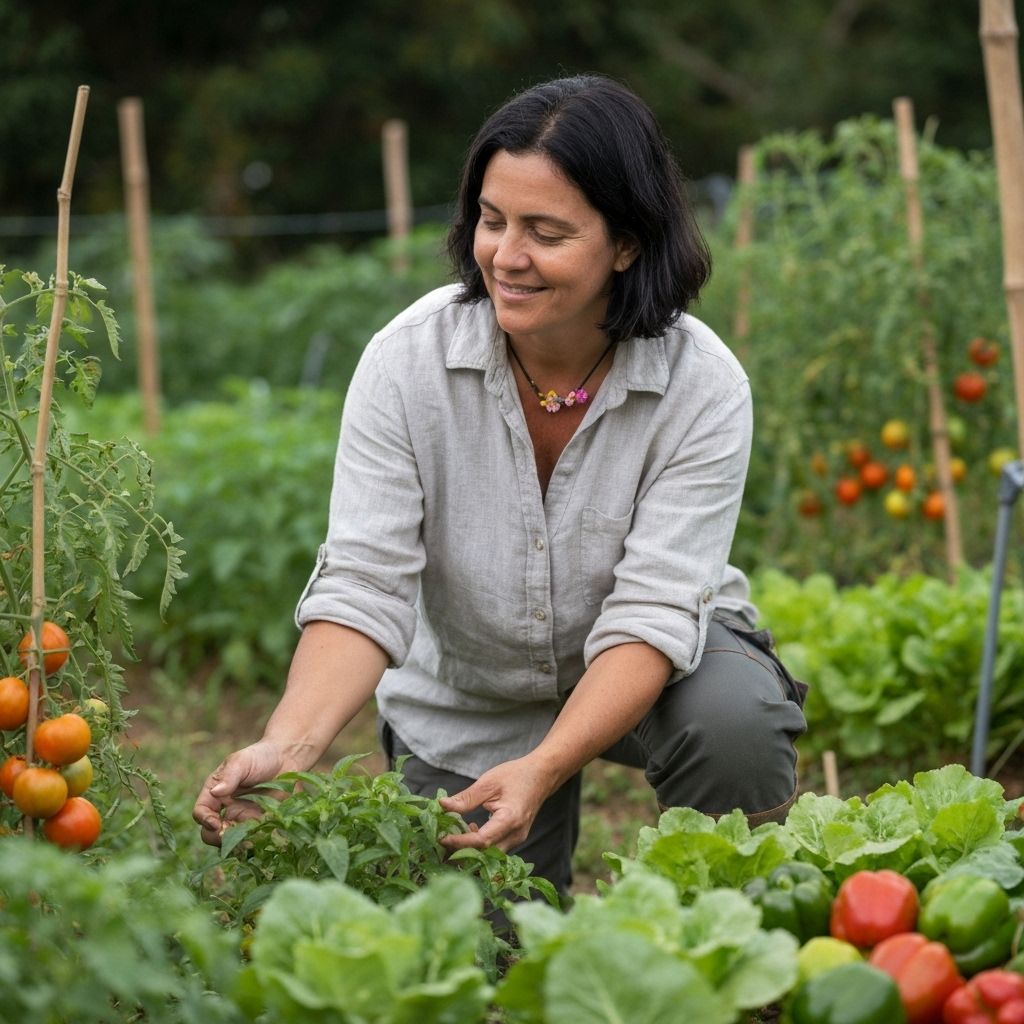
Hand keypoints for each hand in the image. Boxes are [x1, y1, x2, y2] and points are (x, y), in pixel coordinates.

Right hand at [192, 740, 290, 845]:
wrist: (287, 757)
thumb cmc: (260, 756)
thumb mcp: (241, 761)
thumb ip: (229, 776)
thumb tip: (216, 792)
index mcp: (215, 794)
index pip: (201, 812)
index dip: (204, 820)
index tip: (215, 823)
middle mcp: (226, 810)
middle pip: (212, 833)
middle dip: (218, 837)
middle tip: (231, 834)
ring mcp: (244, 820)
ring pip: (233, 841)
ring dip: (238, 844)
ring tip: (249, 840)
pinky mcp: (262, 825)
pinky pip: (255, 839)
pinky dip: (257, 841)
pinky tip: (265, 837)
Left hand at [438, 756, 554, 853]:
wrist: (541, 776)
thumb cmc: (516, 775)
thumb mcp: (488, 782)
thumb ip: (466, 798)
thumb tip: (442, 806)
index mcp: (510, 820)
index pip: (481, 841)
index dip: (459, 843)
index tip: (441, 837)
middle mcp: (515, 835)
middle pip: (484, 854)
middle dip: (461, 852)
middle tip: (441, 841)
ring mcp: (517, 839)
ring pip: (489, 855)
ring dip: (470, 849)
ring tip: (453, 834)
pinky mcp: (515, 838)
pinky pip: (495, 849)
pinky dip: (479, 845)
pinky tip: (471, 829)